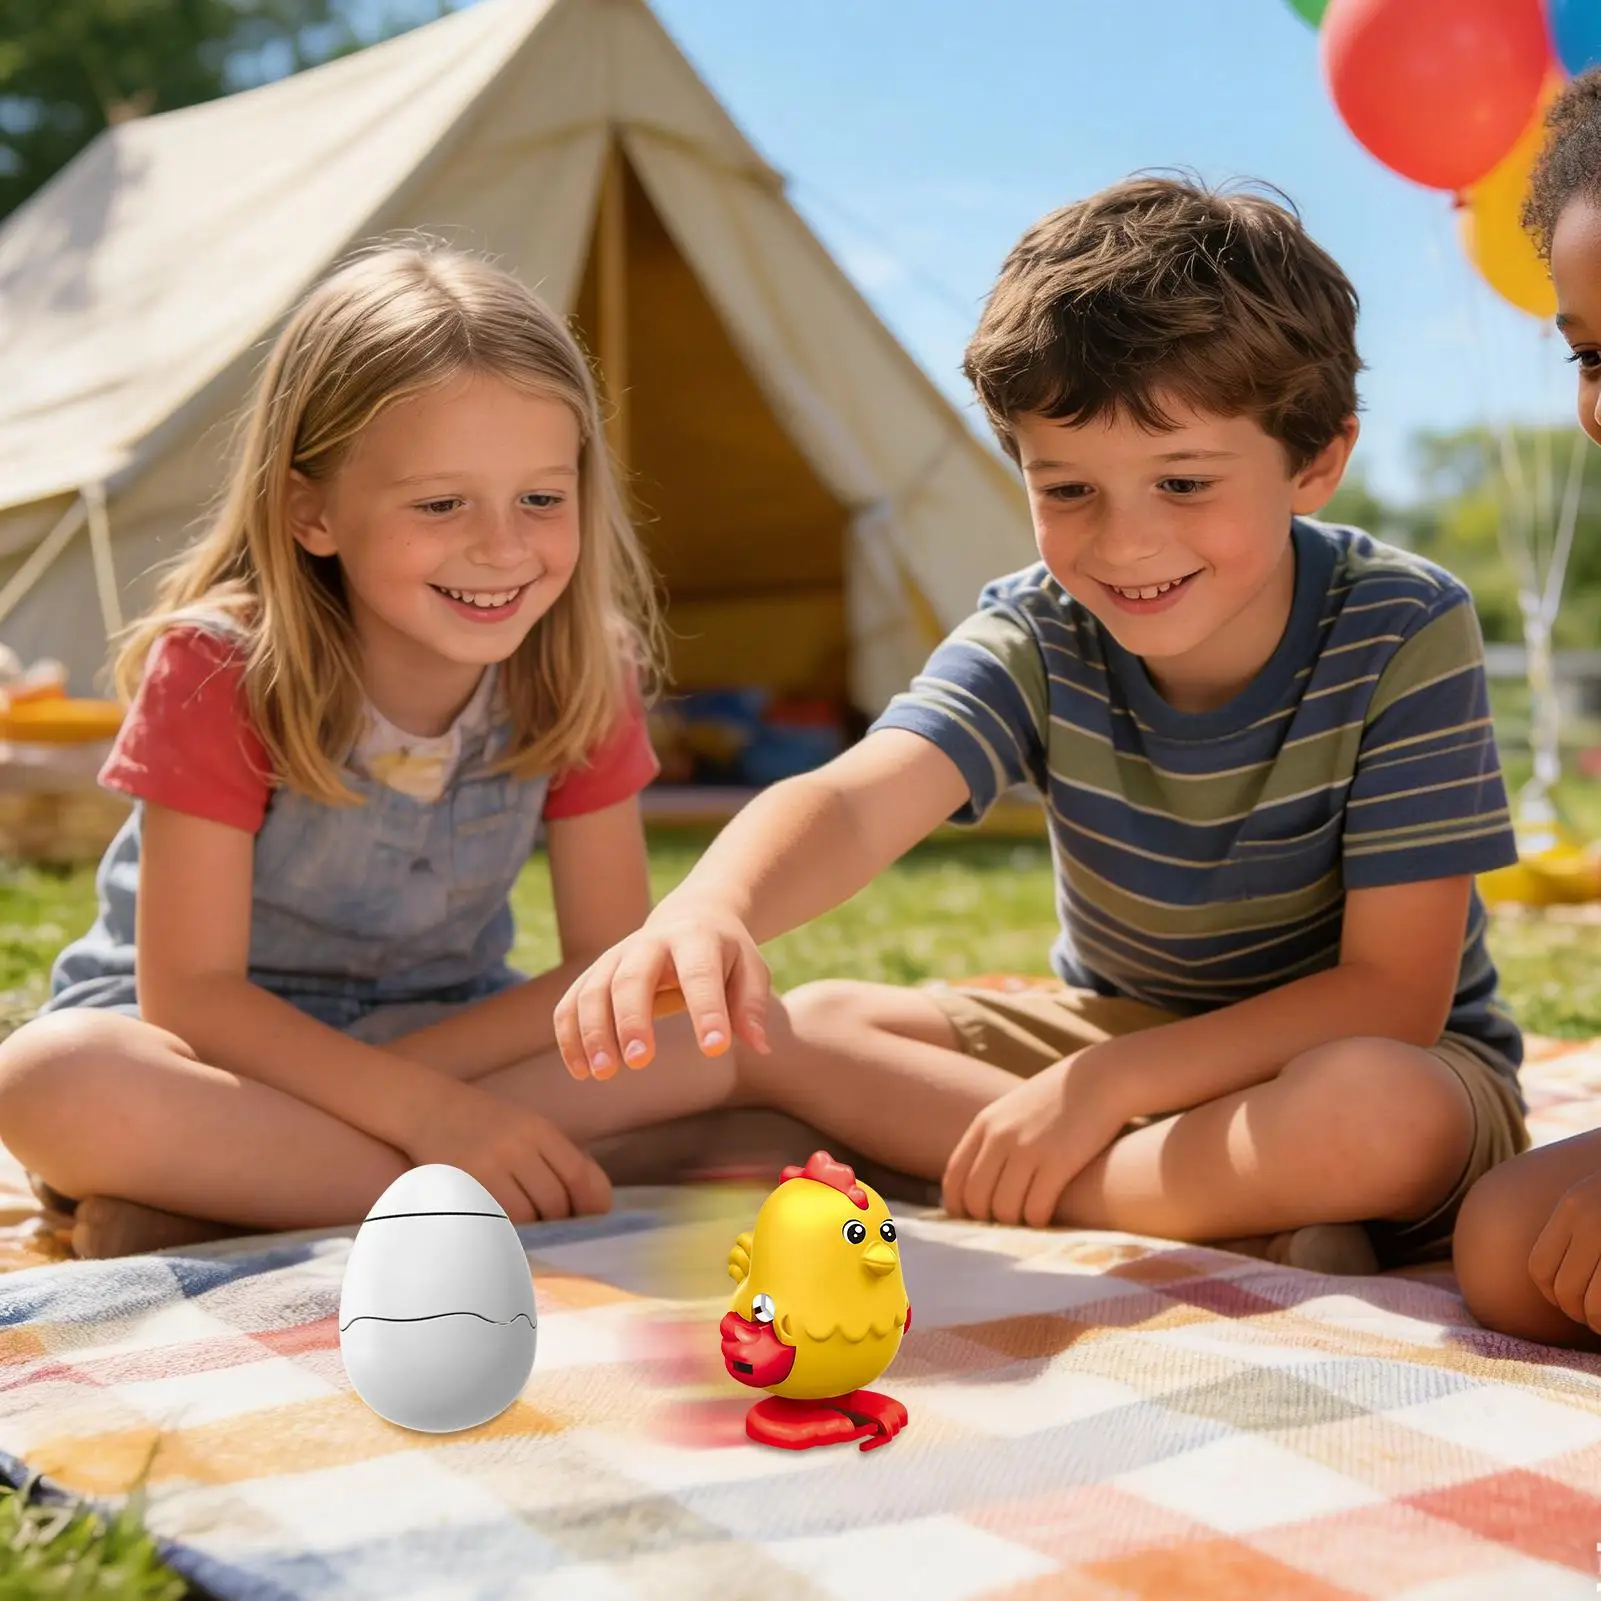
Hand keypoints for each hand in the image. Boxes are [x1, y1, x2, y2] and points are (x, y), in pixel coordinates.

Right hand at [399, 1080, 611, 1222]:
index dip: (590, 1205)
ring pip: (525, 1217)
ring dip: (533, 1231)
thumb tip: (596, 1204)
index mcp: (537, 1130)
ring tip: (531, 1232)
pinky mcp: (458, 1185)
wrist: (427, 1108)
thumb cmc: (486, 1124)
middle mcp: (513, 1146)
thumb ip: (560, 1161)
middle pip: (553, 1201)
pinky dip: (505, 1231)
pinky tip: (506, 1231)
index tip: (593, 1222)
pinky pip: (493, 1221)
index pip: (577, 1175)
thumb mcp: (529, 1129)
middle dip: (561, 1223)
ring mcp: (484, 1167)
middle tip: (558, 1232)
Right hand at [553, 899, 772, 1080]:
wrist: (692, 916)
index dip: (707, 1010)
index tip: (715, 1049)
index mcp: (696, 938)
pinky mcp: (595, 973)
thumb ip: (752, 1005)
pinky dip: (570, 1035)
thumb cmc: (726, 954)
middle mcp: (650, 942)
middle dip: (632, 1019)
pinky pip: (572, 1002)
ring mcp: (616, 955)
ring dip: (593, 1032)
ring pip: (593, 989)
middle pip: (632, 977)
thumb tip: (759, 1045)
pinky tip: (580, 1070)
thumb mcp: (751, 969)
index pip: (700, 974)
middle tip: (640, 1062)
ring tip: (604, 1073)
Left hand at [942, 1046, 1129, 1227]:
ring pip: (1004, 1209)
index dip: (957, 1206)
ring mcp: (1027, 1149)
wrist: (1102, 1077)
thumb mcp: (1015, 1110)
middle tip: (1004, 1227)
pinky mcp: (1058, 1162)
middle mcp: (999, 1137)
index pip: (954, 1177)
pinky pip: (1036, 1209)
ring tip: (1027, 1223)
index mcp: (985, 1124)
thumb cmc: (1062, 1097)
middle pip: (975, 1198)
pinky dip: (1038, 1222)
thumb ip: (995, 1138)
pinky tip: (1047, 1218)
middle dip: (986, 1221)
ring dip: (1015, 1225)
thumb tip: (982, 1178)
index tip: (971, 1220)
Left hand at [1528, 1169, 1600, 1332]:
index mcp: (1575, 1207)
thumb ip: (1576, 1232)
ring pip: (1596, 1307)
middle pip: (1567, 1292)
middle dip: (1582, 1315)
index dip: (1553, 1296)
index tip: (1572, 1304)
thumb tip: (1559, 1290)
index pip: (1541, 1268)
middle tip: (1598, 1319)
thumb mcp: (1597, 1199)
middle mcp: (1594, 1222)